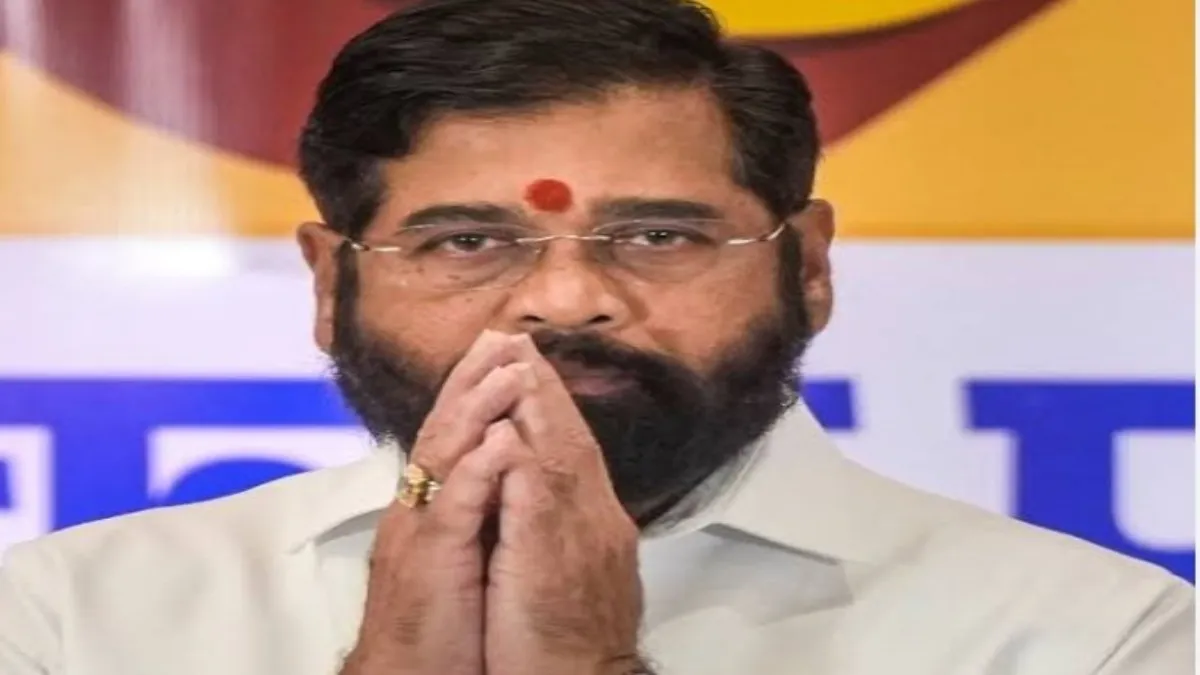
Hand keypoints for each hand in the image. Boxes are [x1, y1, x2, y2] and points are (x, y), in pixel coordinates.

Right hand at [342, 331, 536, 674]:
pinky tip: (500, 442)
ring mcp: (423, 529)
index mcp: (435, 501)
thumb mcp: (459, 548)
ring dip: (478, 408)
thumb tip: (496, 467)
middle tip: (503, 334)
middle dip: (474, 377)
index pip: (456, 431)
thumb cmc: (441, 618)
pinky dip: (476, 472)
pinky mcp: (432, 561)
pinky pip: (454, 508)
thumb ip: (471, 504)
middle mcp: (422, 505)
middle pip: (446, 427)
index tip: (504, 346)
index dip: (477, 386)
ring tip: (508, 367)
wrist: (411, 673)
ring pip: (447, 455)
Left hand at [483, 336, 644, 674]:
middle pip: (571, 439)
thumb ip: (563, 518)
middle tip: (519, 339)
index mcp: (595, 518)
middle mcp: (594, 519)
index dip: (550, 400)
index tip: (527, 358)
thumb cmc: (576, 634)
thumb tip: (544, 483)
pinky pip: (540, 509)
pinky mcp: (552, 565)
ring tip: (516, 365)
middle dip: (543, 387)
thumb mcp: (575, 562)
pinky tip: (510, 436)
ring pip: (561, 460)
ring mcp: (579, 539)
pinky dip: (525, 467)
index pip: (573, 446)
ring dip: (537, 410)